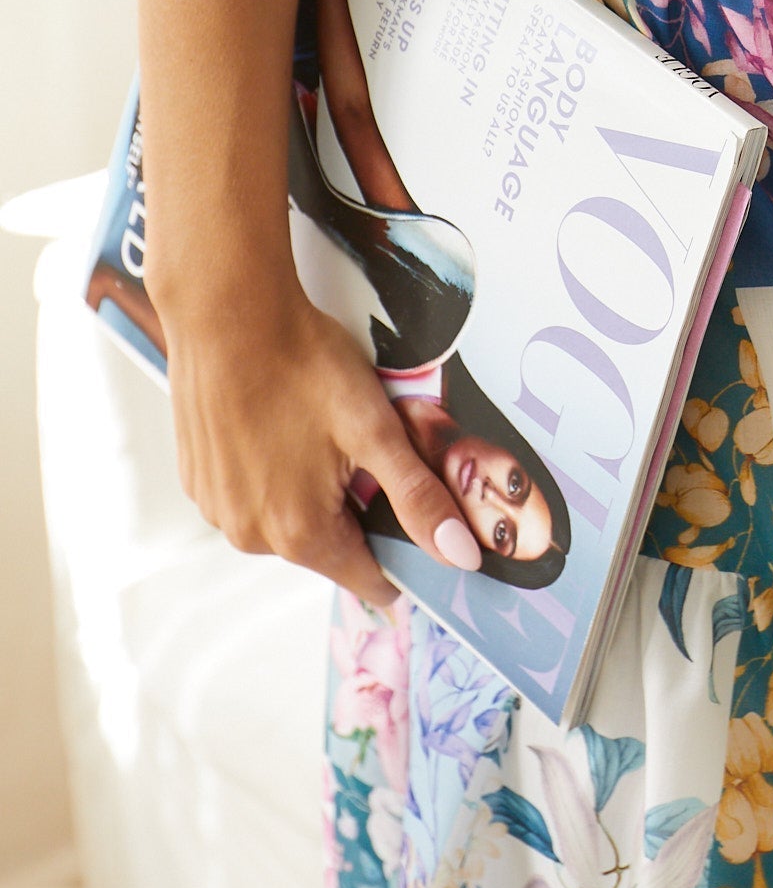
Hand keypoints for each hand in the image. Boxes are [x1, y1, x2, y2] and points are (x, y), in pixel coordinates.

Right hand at [162, 280, 481, 611]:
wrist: (227, 310)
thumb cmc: (302, 363)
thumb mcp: (375, 429)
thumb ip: (418, 498)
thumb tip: (460, 556)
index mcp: (299, 534)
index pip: (366, 577)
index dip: (399, 552)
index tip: (412, 514)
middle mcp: (249, 535)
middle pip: (327, 545)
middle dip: (354, 507)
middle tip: (362, 445)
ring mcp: (216, 507)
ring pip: (286, 519)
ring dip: (309, 490)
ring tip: (316, 428)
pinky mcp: (196, 479)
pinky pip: (250, 494)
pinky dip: (271, 472)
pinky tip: (280, 423)